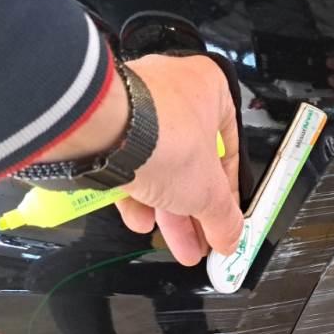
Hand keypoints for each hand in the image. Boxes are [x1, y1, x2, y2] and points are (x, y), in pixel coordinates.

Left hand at [39, 54, 243, 265]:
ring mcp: (137, 106)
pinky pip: (128, 163)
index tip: (224, 219)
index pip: (228, 151)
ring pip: (160, 167)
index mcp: (211, 91)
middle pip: (191, 165)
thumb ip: (224, 217)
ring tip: (175, 241)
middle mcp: (174, 92)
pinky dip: (137, 194)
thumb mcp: (209, 191)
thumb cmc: (163, 136)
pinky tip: (141, 220)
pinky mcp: (107, 124)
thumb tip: (231, 235)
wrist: (102, 131)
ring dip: (168, 211)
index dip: (228, 194)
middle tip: (200, 238)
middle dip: (195, 212)